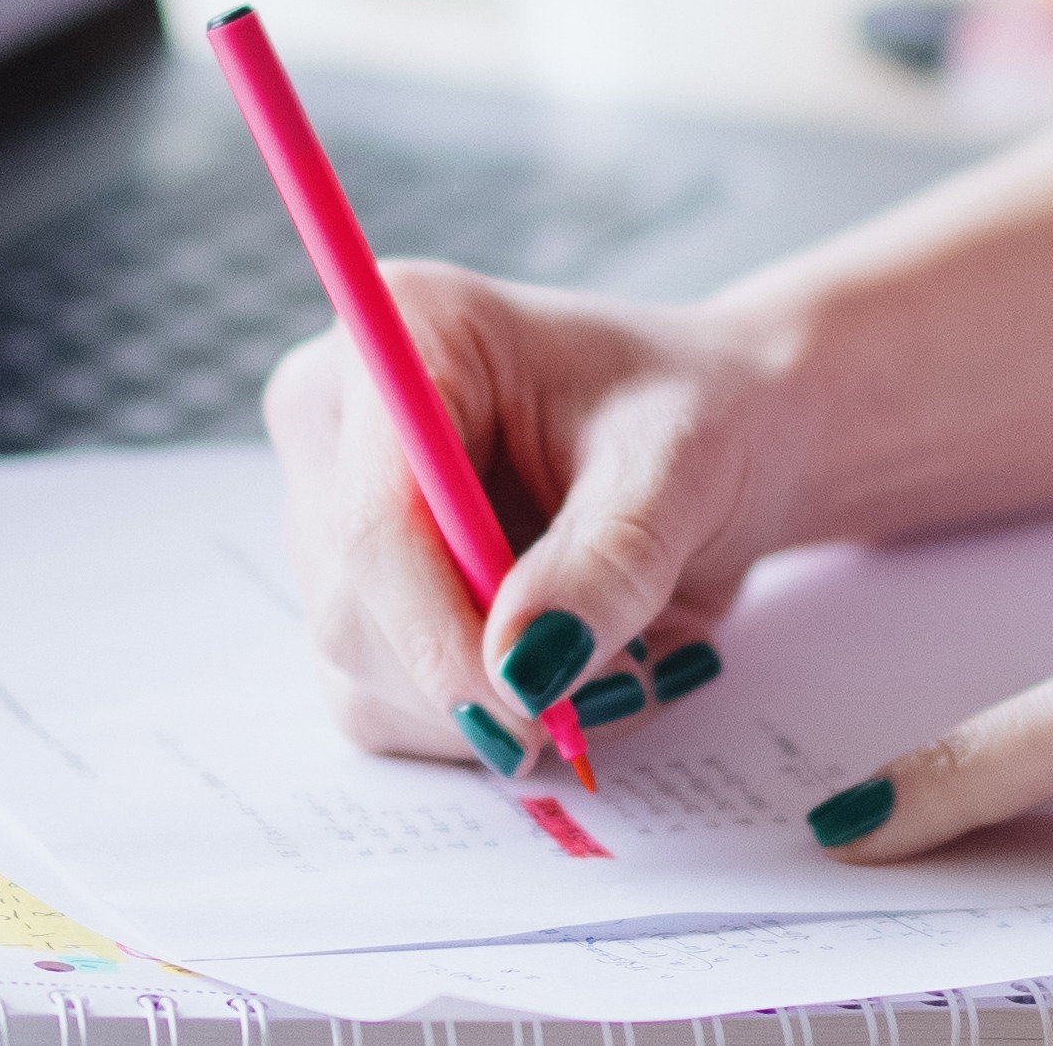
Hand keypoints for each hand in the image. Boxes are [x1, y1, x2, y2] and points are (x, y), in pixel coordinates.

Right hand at [266, 265, 821, 771]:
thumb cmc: (701, 417)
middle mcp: (341, 415)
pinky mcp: (350, 593)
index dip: (442, 631)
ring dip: (491, 708)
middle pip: (353, 608)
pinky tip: (560, 669)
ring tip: (608, 658)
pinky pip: (380, 708)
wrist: (722, 437)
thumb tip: (521, 672)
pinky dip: (482, 721)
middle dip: (480, 679)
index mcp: (413, 331)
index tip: (537, 701)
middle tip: (607, 685)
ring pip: (360, 675)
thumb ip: (608, 565)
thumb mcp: (682, 475)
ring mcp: (330, 511)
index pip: (375, 520)